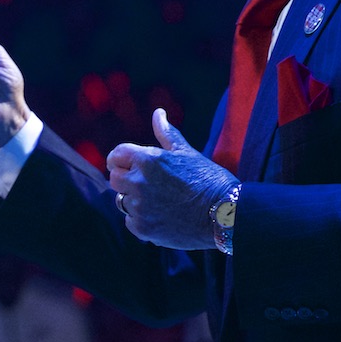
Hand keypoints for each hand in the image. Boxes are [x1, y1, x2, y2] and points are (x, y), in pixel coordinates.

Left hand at [109, 108, 237, 249]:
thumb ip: (166, 133)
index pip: (116, 155)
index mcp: (147, 159)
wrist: (225, 214)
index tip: (125, 165)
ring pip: (122, 201)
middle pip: (115, 179)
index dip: (120, 160)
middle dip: (126, 180)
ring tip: (159, 202)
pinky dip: (142, 221)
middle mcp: (139, 182)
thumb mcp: (186, 152)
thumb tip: (158, 113)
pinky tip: (162, 217)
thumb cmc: (208, 179)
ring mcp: (140, 207)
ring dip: (135, 201)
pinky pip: (131, 222)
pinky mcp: (143, 229)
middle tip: (147, 185)